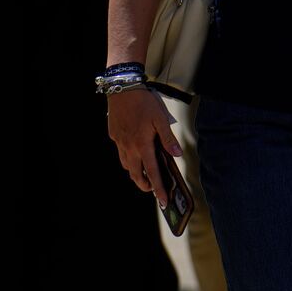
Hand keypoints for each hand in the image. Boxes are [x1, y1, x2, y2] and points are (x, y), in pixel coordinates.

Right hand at [106, 86, 183, 206]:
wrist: (122, 89)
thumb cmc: (144, 103)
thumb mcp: (161, 118)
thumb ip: (168, 138)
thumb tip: (177, 154)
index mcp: (143, 145)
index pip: (152, 173)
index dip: (159, 188)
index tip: (163, 201)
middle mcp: (129, 148)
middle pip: (136, 174)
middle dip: (145, 185)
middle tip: (153, 189)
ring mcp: (120, 143)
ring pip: (126, 165)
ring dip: (135, 172)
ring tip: (144, 173)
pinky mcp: (114, 136)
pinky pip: (121, 152)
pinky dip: (128, 158)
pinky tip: (134, 153)